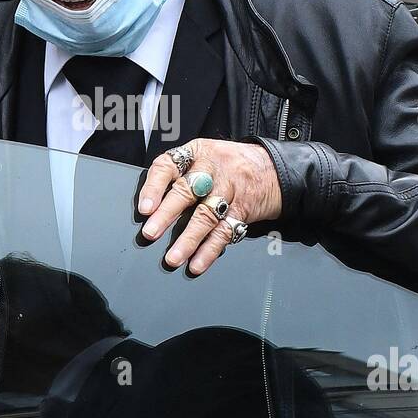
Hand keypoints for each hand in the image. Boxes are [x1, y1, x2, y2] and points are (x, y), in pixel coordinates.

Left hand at [136, 138, 281, 274]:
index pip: (168, 166)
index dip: (154, 187)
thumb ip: (177, 174)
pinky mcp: (242, 211)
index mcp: (196, 153)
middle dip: (167, 214)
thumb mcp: (203, 154)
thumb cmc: (228, 164)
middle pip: (187, 191)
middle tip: (150, 233)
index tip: (144, 208)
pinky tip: (197, 264)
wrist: (273, 168)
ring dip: (188, 239)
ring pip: (206, 216)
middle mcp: (212, 170)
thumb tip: (148, 208)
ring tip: (172, 258)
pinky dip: (209, 251)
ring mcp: (229, 191)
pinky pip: (224, 232)